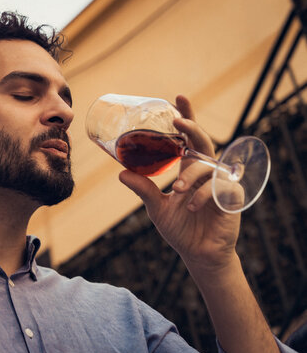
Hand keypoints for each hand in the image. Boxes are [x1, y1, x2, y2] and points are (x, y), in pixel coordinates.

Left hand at [119, 95, 240, 273]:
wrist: (199, 254)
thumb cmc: (181, 229)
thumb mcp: (157, 207)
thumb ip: (143, 189)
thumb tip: (121, 173)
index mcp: (189, 169)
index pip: (188, 139)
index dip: (186, 117)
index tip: (178, 98)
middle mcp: (205, 172)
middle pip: (202, 141)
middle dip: (191, 128)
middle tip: (177, 122)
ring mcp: (220, 183)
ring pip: (207, 166)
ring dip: (190, 175)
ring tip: (176, 191)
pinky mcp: (232, 197)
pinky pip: (218, 187)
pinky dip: (202, 195)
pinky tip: (191, 206)